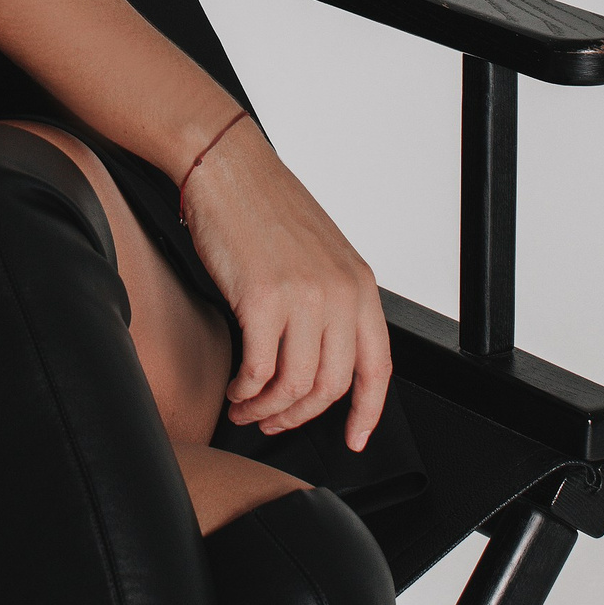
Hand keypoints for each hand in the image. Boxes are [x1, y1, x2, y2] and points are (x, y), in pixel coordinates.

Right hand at [177, 120, 391, 453]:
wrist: (226, 166)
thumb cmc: (264, 205)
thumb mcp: (320, 254)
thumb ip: (331, 302)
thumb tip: (321, 357)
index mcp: (359, 284)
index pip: (377, 368)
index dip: (367, 413)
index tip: (355, 438)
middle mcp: (339, 293)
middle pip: (331, 387)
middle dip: (300, 416)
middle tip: (274, 421)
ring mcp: (303, 298)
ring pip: (295, 386)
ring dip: (267, 409)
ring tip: (247, 407)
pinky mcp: (262, 300)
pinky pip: (259, 371)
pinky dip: (246, 391)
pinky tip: (236, 388)